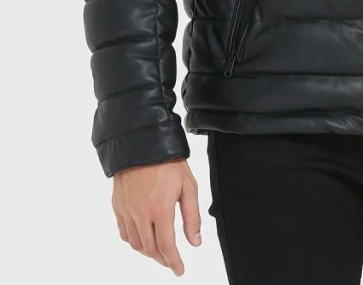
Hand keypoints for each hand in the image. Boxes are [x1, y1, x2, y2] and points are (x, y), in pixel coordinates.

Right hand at [112, 157, 201, 275]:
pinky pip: (124, 232)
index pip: (166, 246)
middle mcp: (140, 213)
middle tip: (171, 261)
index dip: (173, 262)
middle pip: (150, 249)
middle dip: (162, 259)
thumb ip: (192, 216)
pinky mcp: (117, 205)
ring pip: (136, 243)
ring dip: (148, 251)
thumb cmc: (168, 161)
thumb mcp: (188, 186)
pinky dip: (134, 241)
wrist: (143, 142)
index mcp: (160, 209)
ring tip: (159, 250)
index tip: (179, 269)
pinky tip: (142, 237)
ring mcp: (127, 210)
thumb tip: (195, 242)